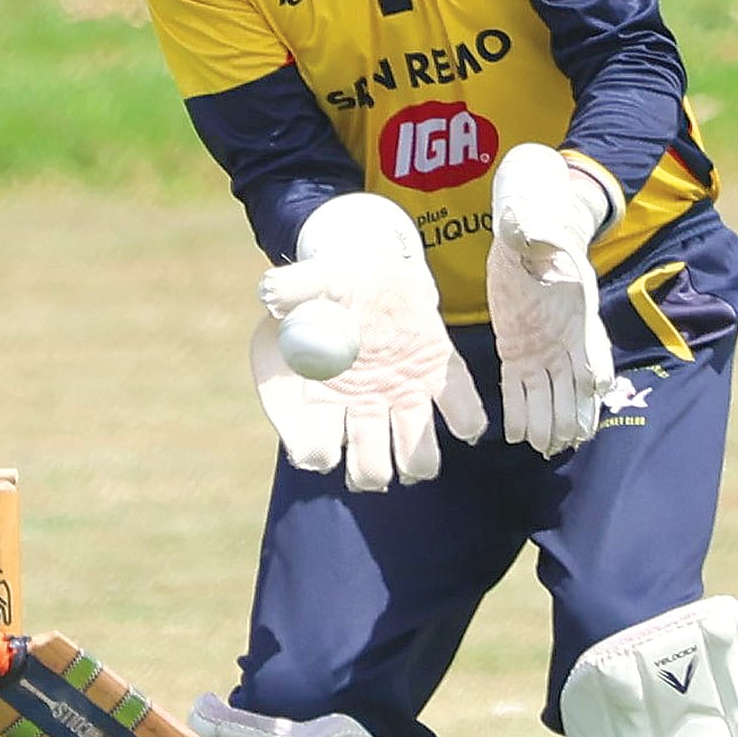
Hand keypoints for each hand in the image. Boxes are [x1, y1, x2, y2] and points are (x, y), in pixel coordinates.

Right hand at [251, 193, 486, 492]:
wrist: (371, 262)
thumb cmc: (331, 280)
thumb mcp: (308, 281)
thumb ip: (289, 290)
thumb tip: (270, 293)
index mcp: (324, 393)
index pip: (314, 447)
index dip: (316, 454)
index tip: (320, 449)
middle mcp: (364, 404)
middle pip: (368, 467)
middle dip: (370, 474)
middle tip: (374, 471)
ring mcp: (404, 392)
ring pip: (416, 454)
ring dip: (419, 462)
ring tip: (419, 462)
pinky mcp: (439, 371)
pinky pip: (460, 407)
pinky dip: (467, 421)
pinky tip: (463, 424)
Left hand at [485, 145, 614, 456]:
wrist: (526, 236)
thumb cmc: (535, 228)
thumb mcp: (533, 226)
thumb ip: (533, 231)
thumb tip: (527, 226)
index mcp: (578, 308)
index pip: (593, 345)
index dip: (595, 367)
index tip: (594, 389)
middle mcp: (567, 336)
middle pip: (576, 383)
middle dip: (572, 412)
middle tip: (563, 440)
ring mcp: (544, 350)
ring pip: (553, 394)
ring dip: (552, 421)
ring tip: (548, 447)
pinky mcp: (518, 354)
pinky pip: (521, 390)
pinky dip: (522, 413)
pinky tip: (519, 437)